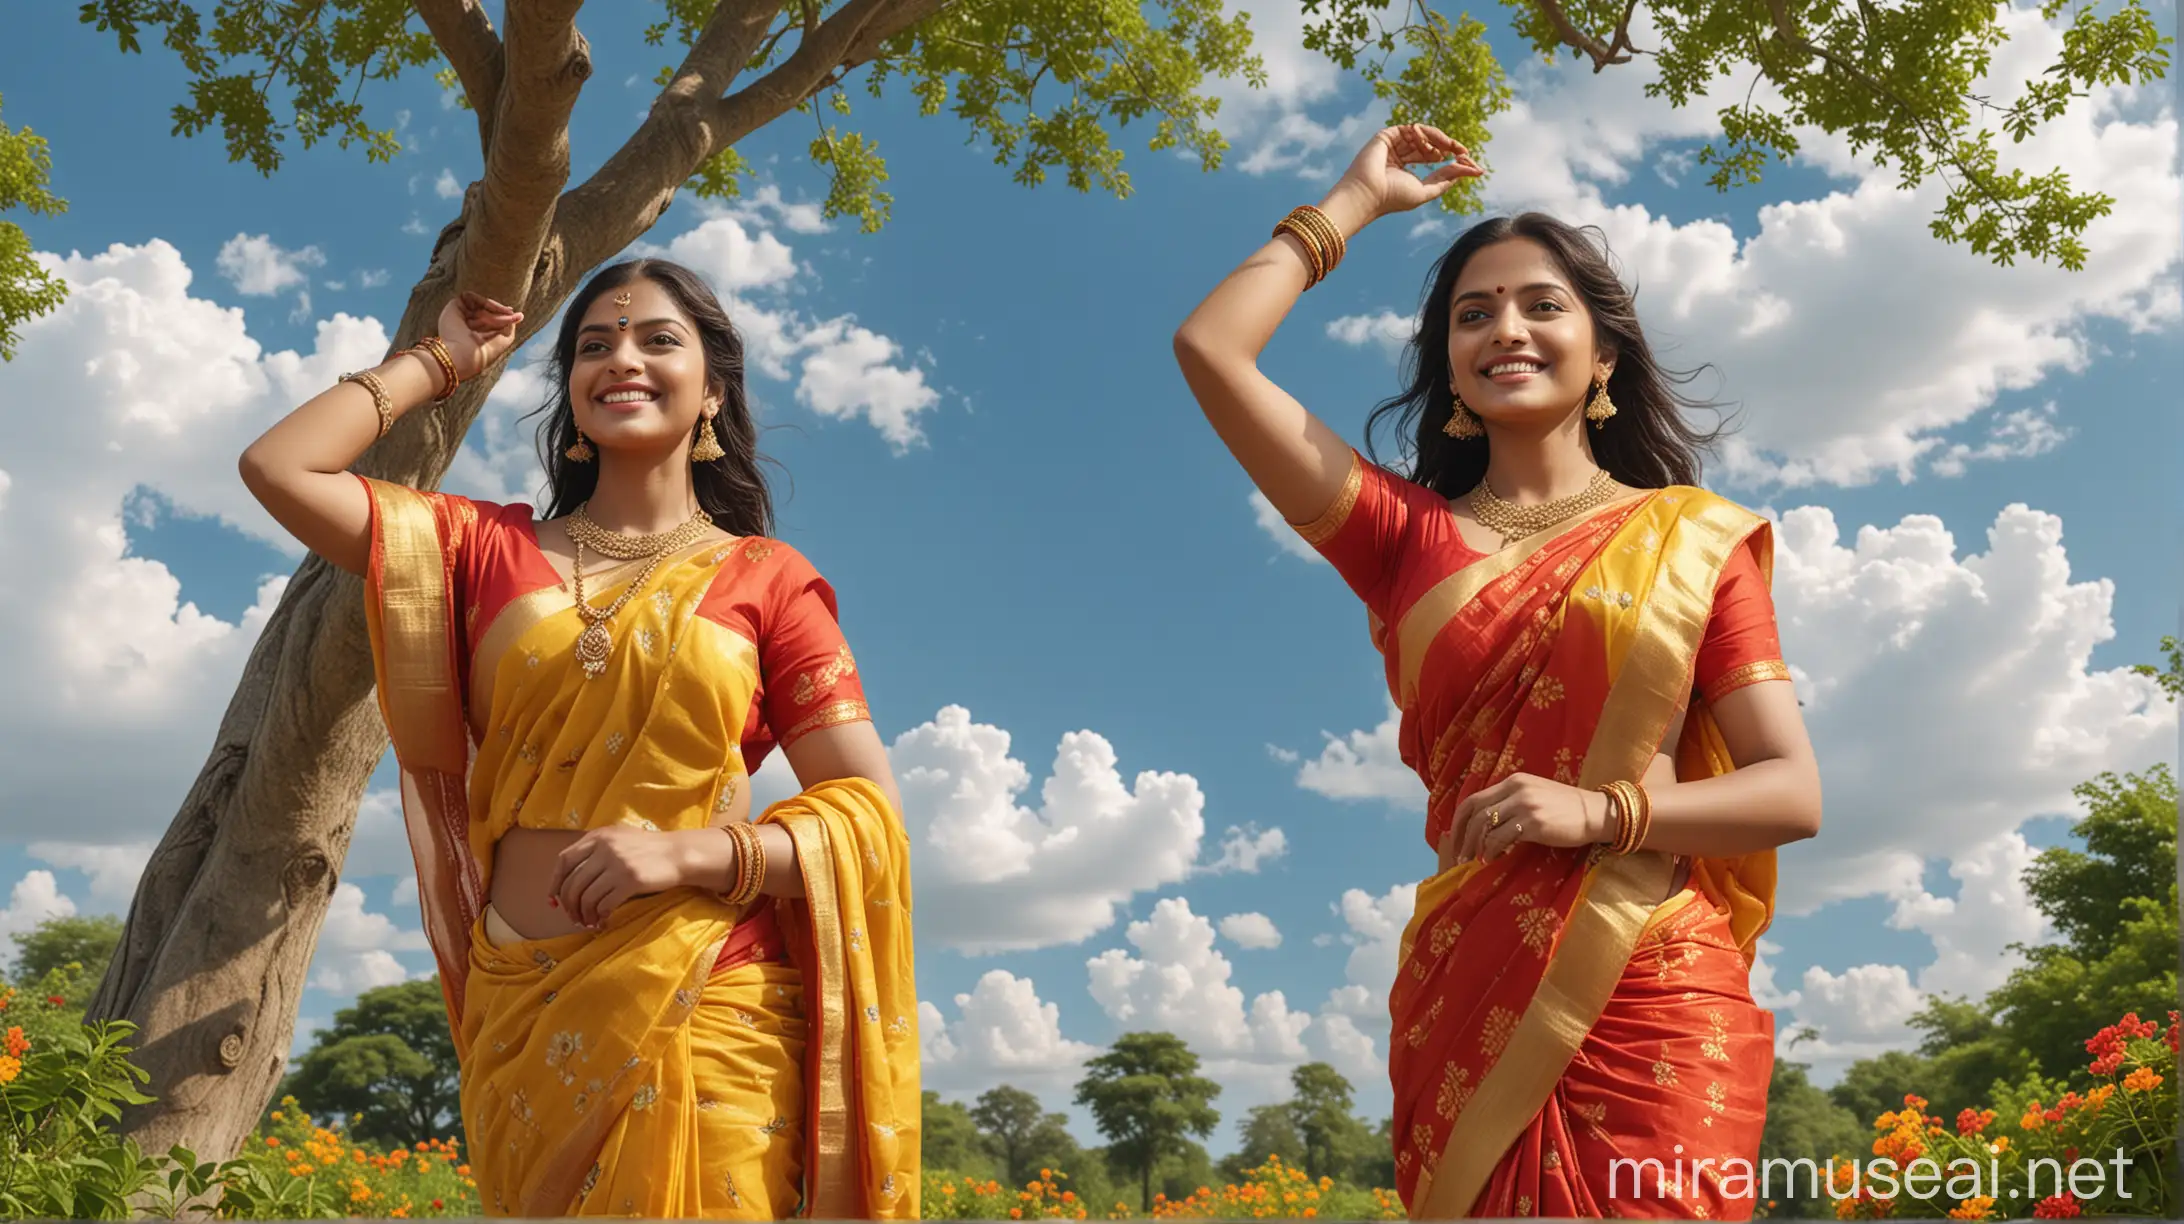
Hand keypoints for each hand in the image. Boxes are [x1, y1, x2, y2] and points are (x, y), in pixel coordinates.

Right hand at [433, 291, 522, 381]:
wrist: (463, 355)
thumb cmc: (483, 353)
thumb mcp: (504, 340)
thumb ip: (510, 327)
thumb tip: (519, 315)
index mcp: (479, 331)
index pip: (495, 317)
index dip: (504, 316)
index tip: (518, 316)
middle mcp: (470, 322)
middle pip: (490, 309)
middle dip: (500, 314)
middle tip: (509, 317)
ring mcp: (462, 314)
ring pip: (482, 303)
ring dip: (491, 310)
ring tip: (494, 320)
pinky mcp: (454, 306)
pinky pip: (470, 296)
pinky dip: (480, 302)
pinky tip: (481, 313)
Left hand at [548, 825, 698, 928]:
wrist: (679, 853)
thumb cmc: (649, 849)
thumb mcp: (619, 839)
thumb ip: (596, 849)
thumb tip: (569, 878)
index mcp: (598, 836)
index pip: (564, 861)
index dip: (555, 883)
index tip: (554, 901)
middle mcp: (604, 848)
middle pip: (573, 883)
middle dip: (570, 906)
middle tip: (574, 918)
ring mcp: (617, 864)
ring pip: (586, 897)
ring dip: (584, 915)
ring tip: (589, 922)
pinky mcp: (630, 880)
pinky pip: (604, 904)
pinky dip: (600, 916)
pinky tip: (603, 921)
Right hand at [1331, 124, 1481, 222]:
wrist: (1368, 194)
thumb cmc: (1393, 197)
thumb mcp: (1427, 190)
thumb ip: (1447, 179)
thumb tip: (1471, 170)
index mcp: (1406, 169)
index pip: (1434, 158)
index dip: (1453, 159)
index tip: (1472, 165)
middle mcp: (1400, 155)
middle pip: (1431, 144)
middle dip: (1450, 147)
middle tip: (1465, 152)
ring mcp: (1393, 144)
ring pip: (1424, 135)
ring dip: (1440, 141)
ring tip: (1450, 150)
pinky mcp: (1387, 136)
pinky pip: (1412, 129)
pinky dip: (1424, 135)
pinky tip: (1431, 148)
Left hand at [1437, 773, 1609, 868]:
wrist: (1596, 813)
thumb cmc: (1566, 809)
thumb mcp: (1535, 796)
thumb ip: (1511, 803)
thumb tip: (1486, 825)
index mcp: (1514, 781)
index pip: (1474, 799)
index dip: (1459, 820)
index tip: (1455, 838)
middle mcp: (1516, 789)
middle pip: (1474, 811)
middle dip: (1461, 835)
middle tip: (1459, 854)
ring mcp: (1525, 805)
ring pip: (1485, 825)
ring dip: (1475, 845)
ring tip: (1473, 859)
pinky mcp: (1534, 823)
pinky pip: (1501, 838)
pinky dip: (1491, 850)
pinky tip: (1492, 858)